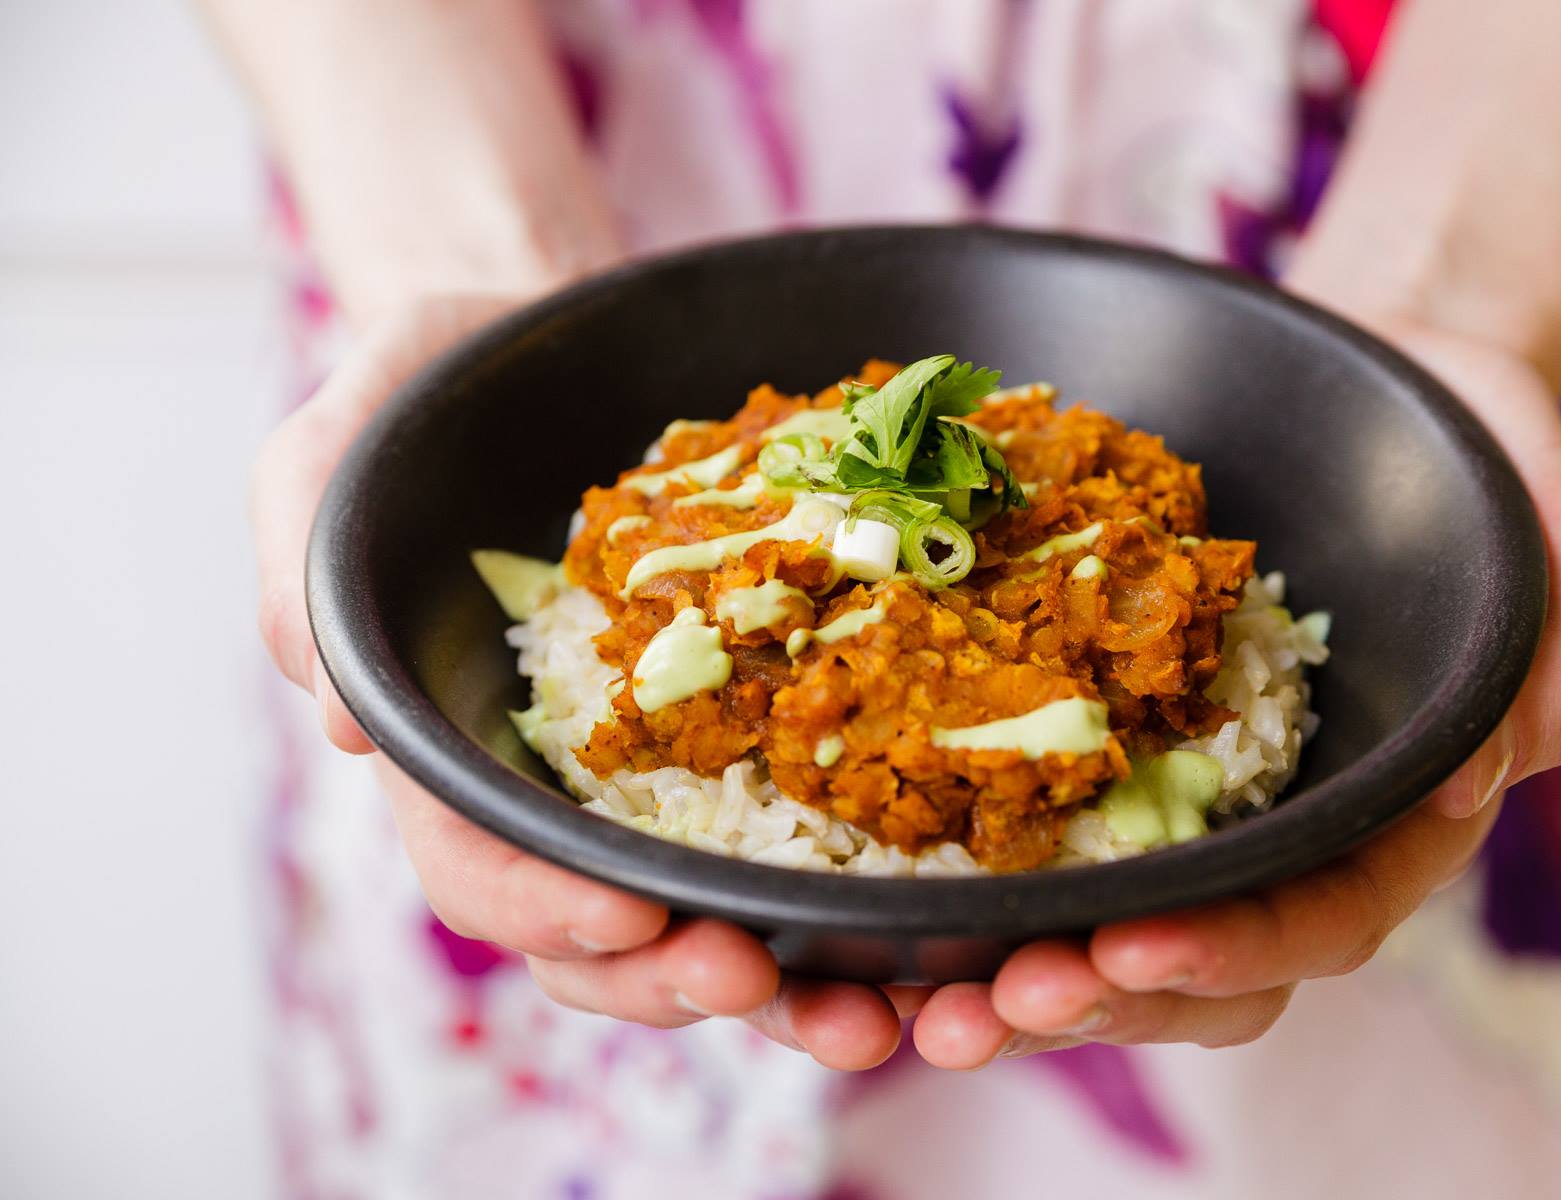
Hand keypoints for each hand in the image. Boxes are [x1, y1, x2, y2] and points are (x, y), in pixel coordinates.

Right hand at [254, 295, 903, 1068]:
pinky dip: (863, 895)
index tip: (628, 910)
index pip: (482, 870)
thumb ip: (306, 572)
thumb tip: (344, 725)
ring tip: (870, 1011)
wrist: (547, 342)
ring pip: (718, 916)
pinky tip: (934, 928)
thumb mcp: (331, 457)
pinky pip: (816, 829)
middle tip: (760, 977)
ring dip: (788, 984)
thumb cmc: (423, 397)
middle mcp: (566, 787)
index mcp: (453, 753)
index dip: (545, 908)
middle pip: (608, 936)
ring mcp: (670, 766)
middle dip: (679, 976)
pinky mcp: (764, 723)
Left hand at [902, 326, 1560, 1067]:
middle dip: (1091, 994)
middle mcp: (1279, 821)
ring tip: (914, 998)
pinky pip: (1025, 820)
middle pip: (1193, 959)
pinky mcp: (1096, 729)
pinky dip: (956, 872)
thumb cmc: (1462, 441)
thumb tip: (1513, 757)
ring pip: (1098, 922)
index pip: (1322, 911)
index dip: (1232, 946)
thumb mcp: (1542, 509)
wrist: (1358, 378)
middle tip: (981, 1007)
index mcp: (1392, 802)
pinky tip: (871, 891)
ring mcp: (1182, 787)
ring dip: (1006, 969)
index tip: (1130, 947)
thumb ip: (1559, 626)